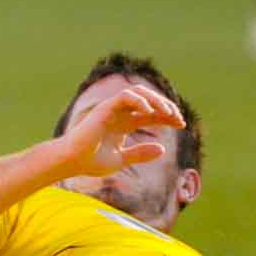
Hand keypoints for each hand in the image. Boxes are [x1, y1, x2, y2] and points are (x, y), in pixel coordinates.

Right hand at [54, 84, 183, 177]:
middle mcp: (119, 113)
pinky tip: (150, 111)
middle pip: (148, 101)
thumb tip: (163, 149)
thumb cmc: (92, 161)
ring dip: (155, 100)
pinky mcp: (105, 108)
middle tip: (179, 118)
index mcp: (124, 124)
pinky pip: (124, 96)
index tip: (182, 125)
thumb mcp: (122, 159)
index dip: (168, 117)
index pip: (151, 114)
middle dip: (166, 106)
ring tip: (168, 112)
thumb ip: (140, 153)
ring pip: (138, 93)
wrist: (73, 162)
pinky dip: (139, 101)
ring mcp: (112, 109)